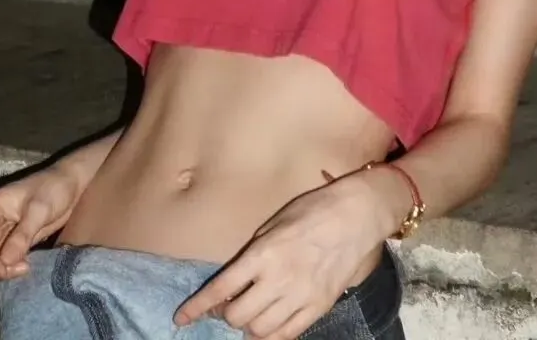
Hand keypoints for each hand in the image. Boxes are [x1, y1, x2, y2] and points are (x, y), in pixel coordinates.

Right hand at [0, 164, 79, 281]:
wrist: (69, 184)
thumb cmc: (54, 189)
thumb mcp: (40, 210)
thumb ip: (22, 236)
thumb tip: (5, 262)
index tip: (5, 271)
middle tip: (20, 269)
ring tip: (23, 267)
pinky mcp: (6, 242)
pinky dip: (5, 270)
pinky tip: (24, 265)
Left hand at [174, 170, 400, 339]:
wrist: (356, 216)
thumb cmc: (313, 210)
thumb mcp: (275, 221)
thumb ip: (254, 251)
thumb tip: (236, 276)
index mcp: (264, 254)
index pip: (221, 289)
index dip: (198, 307)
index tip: (181, 317)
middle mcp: (278, 280)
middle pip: (238, 316)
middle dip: (225, 313)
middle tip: (228, 304)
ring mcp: (300, 297)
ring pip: (260, 331)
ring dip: (248, 325)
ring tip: (250, 312)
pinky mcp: (319, 307)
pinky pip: (287, 335)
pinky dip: (271, 335)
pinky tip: (269, 325)